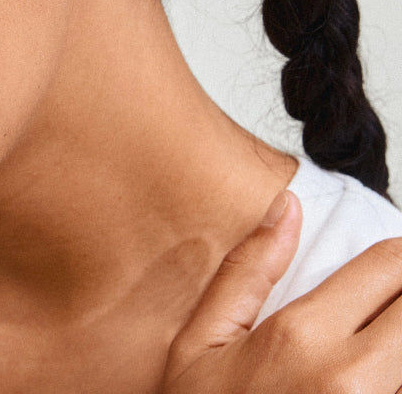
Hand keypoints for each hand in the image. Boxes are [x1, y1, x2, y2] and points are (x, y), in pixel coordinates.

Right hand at [161, 191, 401, 392]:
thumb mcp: (202, 343)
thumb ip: (246, 271)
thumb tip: (287, 208)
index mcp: (302, 337)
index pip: (391, 267)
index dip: (401, 258)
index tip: (393, 267)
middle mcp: (354, 379)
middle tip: (389, 307)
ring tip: (385, 340)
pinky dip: (400, 376)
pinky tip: (381, 377)